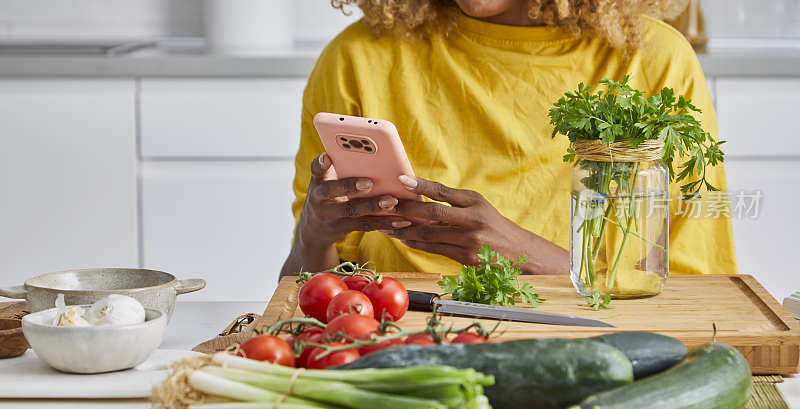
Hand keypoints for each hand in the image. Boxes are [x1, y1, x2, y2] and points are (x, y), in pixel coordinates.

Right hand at [296, 153, 410, 248]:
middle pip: (332, 191)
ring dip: (373, 206)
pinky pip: (366, 225)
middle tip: (369, 182)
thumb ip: (342, 168)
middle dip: (350, 186)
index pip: (316, 169)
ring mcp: (330, 216)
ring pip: (352, 211)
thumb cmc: (330, 194)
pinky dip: (384, 223)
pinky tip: (400, 221)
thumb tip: (374, 152)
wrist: (315, 229)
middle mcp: (319, 198)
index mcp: (318, 181)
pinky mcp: (343, 229)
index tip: (327, 157)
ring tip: (392, 201)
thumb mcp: (328, 181)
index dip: (321, 163)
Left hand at [384, 175, 568, 273]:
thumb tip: (420, 198)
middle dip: (406, 210)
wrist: (519, 252)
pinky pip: (435, 249)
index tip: (401, 179)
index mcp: (474, 201)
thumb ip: (453, 203)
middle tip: (386, 206)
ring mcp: (470, 240)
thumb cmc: (493, 226)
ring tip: (386, 225)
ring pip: (429, 234)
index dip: (421, 185)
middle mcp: (473, 219)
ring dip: (405, 230)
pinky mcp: (466, 257)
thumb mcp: (479, 208)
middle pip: (433, 212)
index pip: (443, 191)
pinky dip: (417, 244)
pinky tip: (404, 239)